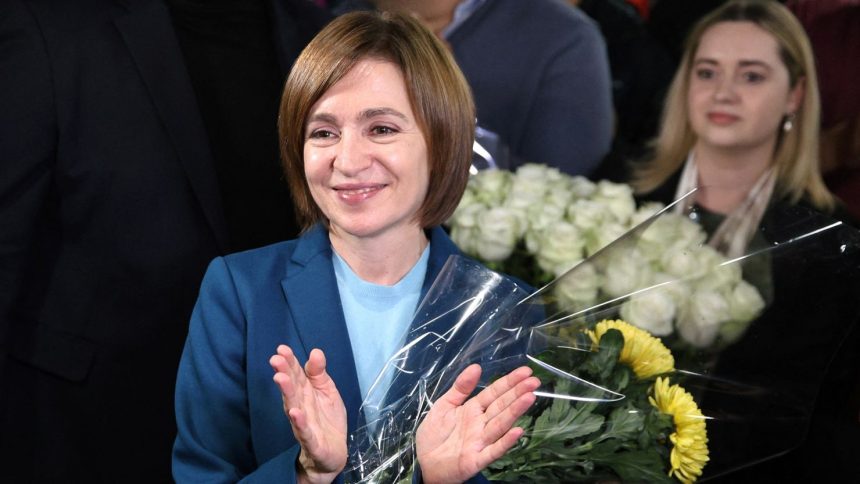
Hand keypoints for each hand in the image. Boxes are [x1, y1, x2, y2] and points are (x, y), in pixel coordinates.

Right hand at [270, 345, 346, 483]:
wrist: (334, 452)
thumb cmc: (327, 418)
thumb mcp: (327, 391)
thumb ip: (319, 373)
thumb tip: (315, 351)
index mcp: (305, 392)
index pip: (296, 375)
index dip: (289, 362)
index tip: (281, 348)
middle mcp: (300, 405)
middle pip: (291, 388)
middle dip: (284, 373)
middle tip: (275, 360)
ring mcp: (303, 423)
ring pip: (293, 406)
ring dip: (287, 393)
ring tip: (281, 378)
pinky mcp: (311, 440)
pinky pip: (304, 431)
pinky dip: (299, 422)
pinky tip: (295, 412)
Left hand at [416, 365, 539, 483]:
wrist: (424, 464)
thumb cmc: (435, 435)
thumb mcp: (444, 406)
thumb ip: (460, 388)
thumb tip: (476, 366)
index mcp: (473, 409)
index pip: (494, 393)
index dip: (509, 382)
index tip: (526, 371)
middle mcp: (481, 424)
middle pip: (501, 406)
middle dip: (517, 393)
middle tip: (535, 381)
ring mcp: (481, 441)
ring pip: (500, 424)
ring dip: (515, 411)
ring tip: (529, 397)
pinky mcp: (477, 459)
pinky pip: (493, 450)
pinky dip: (505, 441)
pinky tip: (518, 431)